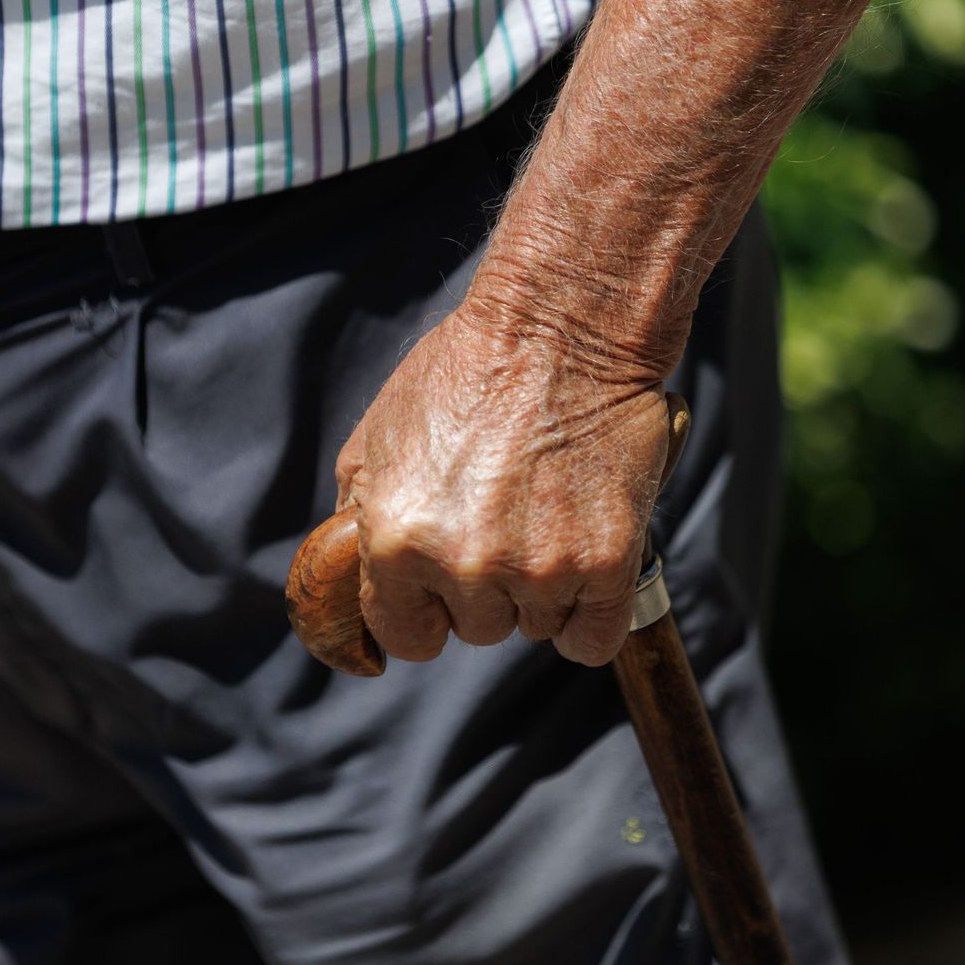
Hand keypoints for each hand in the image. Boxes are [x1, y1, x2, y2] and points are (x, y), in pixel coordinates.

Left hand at [333, 295, 671, 666]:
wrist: (561, 326)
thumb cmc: (468, 369)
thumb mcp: (379, 434)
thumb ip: (362, 514)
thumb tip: (358, 575)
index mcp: (396, 541)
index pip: (405, 637)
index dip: (424, 613)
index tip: (441, 593)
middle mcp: (463, 564)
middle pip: (477, 630)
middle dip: (487, 588)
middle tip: (506, 520)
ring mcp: (539, 568)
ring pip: (536, 627)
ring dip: (542, 590)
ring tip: (548, 514)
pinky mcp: (606, 562)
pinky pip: (592, 639)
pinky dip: (590, 614)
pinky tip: (586, 565)